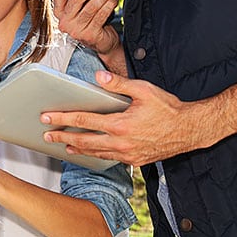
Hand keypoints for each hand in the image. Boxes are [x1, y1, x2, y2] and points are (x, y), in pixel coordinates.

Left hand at [41, 71, 214, 165]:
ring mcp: (127, 154)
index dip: (63, 118)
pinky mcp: (134, 160)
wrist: (189, 130)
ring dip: (76, 149)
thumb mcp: (144, 90)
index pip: (84, 120)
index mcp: (120, 124)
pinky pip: (109, 159)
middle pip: (84, 141)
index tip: (47, 117)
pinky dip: (95, 155)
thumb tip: (98, 76)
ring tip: (62, 146)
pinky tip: (88, 153)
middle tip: (46, 134)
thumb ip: (118, 84)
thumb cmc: (168, 108)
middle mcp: (121, 142)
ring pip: (95, 153)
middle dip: (62, 137)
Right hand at [51, 0, 120, 55]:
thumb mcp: (77, 4)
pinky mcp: (90, 35)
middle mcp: (64, 22)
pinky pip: (102, 14)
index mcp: (59, 12)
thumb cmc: (88, 19)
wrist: (101, 42)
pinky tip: (113, 0)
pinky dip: (110, 4)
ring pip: (92, 5)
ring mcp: (76, 30)